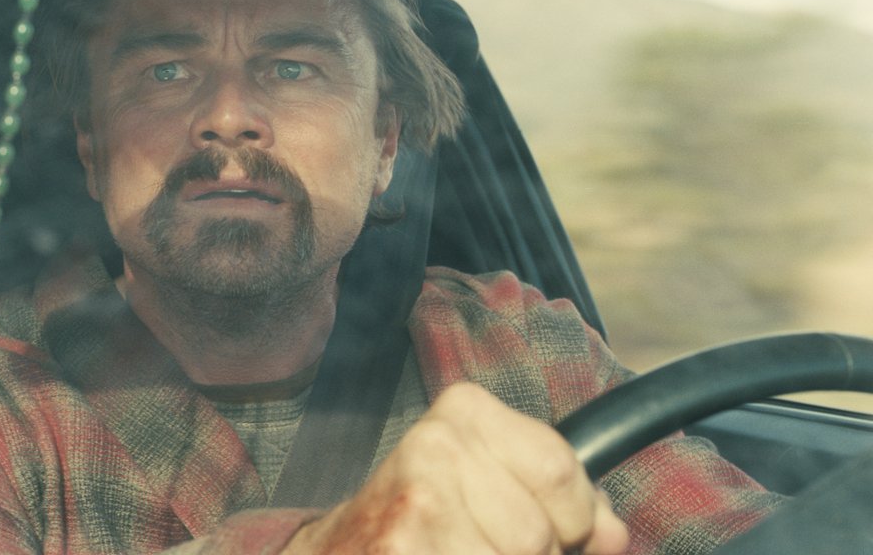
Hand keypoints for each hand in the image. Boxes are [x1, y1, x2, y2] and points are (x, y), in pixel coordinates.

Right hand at [285, 382, 628, 554]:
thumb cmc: (420, 516)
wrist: (338, 548)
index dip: (573, 520)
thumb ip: (559, 498)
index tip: (550, 530)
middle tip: (488, 548)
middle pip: (540, 534)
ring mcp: (416, 505)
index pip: (561, 470)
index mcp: (464, 412)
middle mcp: (436, 446)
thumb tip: (615, 532)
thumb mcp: (487, 481)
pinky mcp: (401, 548)